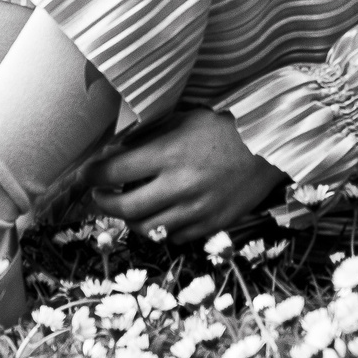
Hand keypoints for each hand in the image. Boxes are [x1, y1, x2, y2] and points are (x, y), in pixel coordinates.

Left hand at [84, 107, 285, 247]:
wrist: (272, 145)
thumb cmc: (224, 126)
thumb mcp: (182, 120)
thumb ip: (148, 137)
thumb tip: (113, 153)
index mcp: (169, 154)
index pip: (113, 172)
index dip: (91, 175)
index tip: (85, 174)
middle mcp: (180, 185)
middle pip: (124, 208)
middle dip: (104, 203)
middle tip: (101, 194)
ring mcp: (198, 210)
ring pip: (146, 229)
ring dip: (131, 219)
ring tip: (130, 205)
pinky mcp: (213, 225)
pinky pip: (174, 238)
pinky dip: (160, 229)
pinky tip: (161, 214)